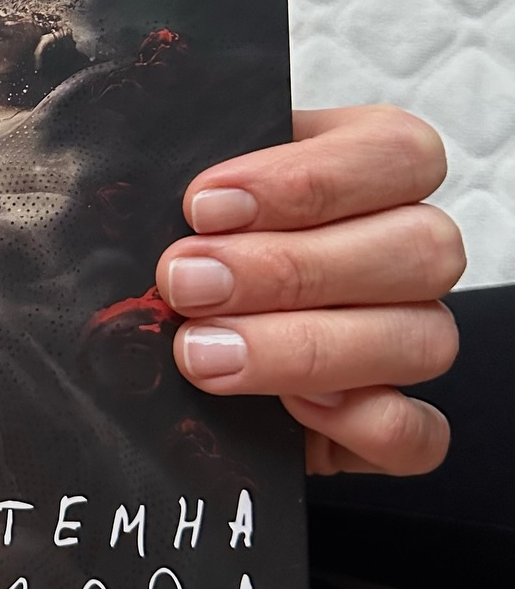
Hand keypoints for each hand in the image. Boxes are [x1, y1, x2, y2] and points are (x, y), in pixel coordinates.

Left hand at [155, 107, 463, 475]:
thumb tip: (172, 200)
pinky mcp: (397, 426)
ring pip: (424, 340)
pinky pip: (419, 434)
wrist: (164, 352)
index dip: (308, 180)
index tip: (204, 207)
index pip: (398, 153)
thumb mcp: (186, 198)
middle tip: (187, 283)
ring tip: (203, 353)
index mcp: (371, 171)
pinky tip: (289, 411)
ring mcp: (412, 338)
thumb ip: (201, 190)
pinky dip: (360, 423)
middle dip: (289, 269)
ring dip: (306, 348)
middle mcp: (409, 251)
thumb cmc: (185, 248)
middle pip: (419, 248)